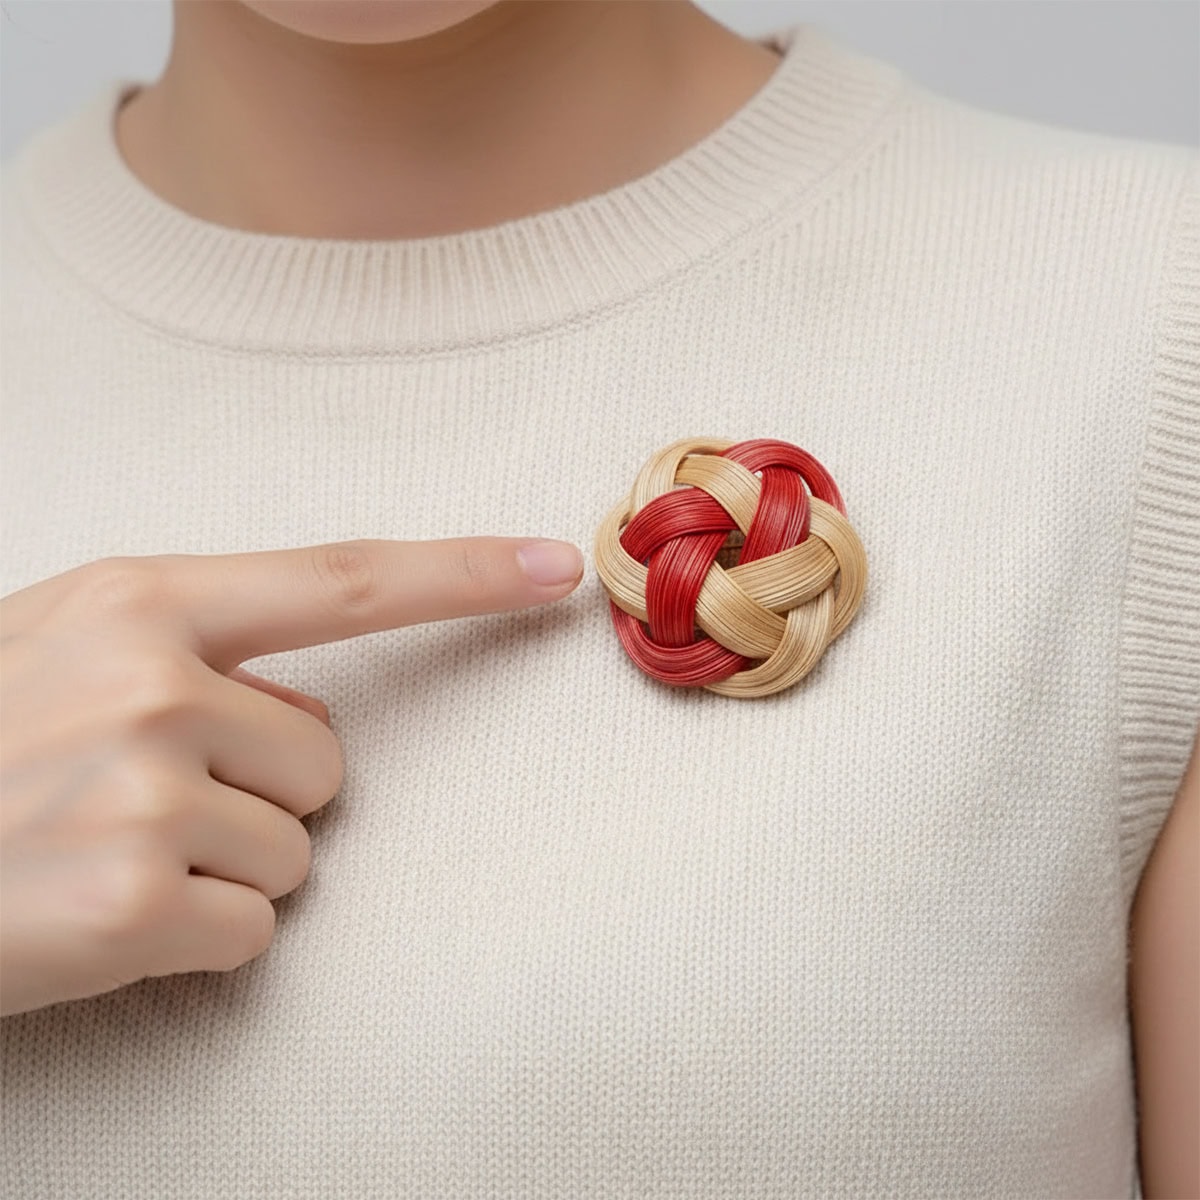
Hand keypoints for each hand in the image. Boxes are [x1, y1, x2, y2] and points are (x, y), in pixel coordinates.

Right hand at [0, 537, 582, 1015]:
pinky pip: (254, 929)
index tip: (555, 567)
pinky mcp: (131, 906)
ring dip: (221, 867)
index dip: (463, 573)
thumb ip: (191, 650)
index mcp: (138, 601)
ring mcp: (143, 792)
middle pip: (330, 759)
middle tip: (138, 800)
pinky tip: (100, 917)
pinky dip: (195, 938)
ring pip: (297, 851)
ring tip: (105, 854)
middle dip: (262, 792)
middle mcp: (151, 682)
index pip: (343, 580)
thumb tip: (310, 705)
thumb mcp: (56, 648)